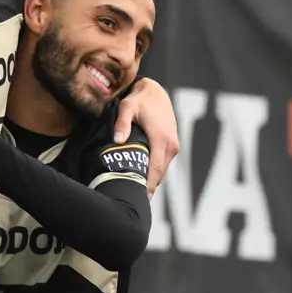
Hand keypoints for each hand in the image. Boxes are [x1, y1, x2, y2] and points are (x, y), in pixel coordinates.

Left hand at [114, 77, 178, 194]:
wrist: (155, 92)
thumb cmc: (139, 100)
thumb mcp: (127, 107)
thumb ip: (122, 123)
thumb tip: (118, 139)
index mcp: (161, 139)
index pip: (155, 169)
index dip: (148, 185)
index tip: (140, 199)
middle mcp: (171, 145)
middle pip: (159, 173)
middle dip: (148, 187)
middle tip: (133, 200)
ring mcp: (173, 145)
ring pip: (162, 169)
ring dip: (151, 180)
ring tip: (136, 192)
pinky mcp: (172, 144)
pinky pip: (163, 163)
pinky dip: (154, 171)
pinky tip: (141, 178)